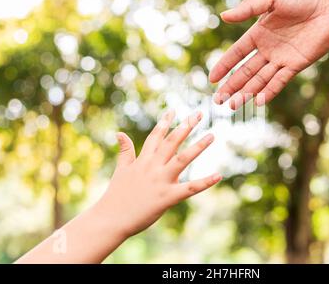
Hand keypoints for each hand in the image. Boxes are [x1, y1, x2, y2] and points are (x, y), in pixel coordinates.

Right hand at [95, 110, 220, 237]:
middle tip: (199, 113)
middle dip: (186, 126)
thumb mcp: (121, 169)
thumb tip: (120, 133)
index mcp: (143, 160)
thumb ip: (125, 151)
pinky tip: (218, 175)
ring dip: (198, 147)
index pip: (156, 136)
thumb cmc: (116, 195)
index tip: (174, 110)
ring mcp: (161, 181)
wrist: (111, 219)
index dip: (165, 122)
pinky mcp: (167, 197)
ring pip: (182, 159)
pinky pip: (189, 188)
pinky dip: (205, 182)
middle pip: (172, 142)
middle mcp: (153, 167)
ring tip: (212, 135)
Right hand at [210, 0, 328, 107]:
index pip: (236, 54)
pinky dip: (269, 91)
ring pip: (259, 80)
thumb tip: (223, 16)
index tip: (212, 79)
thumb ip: (248, 8)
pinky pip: (279, 81)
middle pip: (245, 72)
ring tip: (233, 105)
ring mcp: (281, 59)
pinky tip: (257, 101)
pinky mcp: (296, 65)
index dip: (224, 66)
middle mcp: (268, 49)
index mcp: (259, 33)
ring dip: (246, 92)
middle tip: (219, 100)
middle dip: (231, 86)